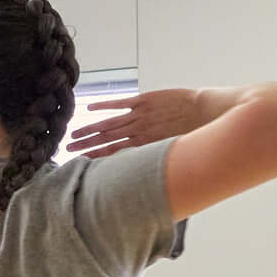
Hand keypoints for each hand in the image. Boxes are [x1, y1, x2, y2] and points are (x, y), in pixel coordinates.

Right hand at [66, 87, 226, 157]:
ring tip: (73, 134)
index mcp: (145, 146)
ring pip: (109, 124)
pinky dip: (104, 105)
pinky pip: (120, 104)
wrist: (210, 112)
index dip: (96, 157)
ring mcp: (140, 116)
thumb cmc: (198, 136)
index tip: (80, 163)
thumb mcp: (175, 154)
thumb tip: (148, 175)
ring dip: (89, 129)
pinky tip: (90, 108)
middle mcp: (138, 132)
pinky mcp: (144, 101)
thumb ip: (158, 160)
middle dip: (86, 145)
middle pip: (106, 140)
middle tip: (67, 150)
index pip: (114, 153)